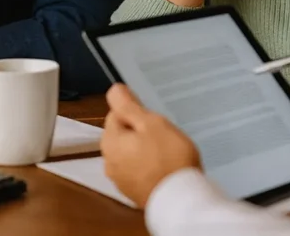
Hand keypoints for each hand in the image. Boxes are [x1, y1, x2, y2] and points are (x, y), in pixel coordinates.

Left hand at [100, 84, 200, 206]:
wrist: (180, 198)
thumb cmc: (168, 157)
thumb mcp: (150, 123)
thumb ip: (129, 106)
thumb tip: (114, 90)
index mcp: (110, 141)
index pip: (117, 114)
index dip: (137, 112)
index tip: (154, 119)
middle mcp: (109, 161)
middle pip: (123, 134)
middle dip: (141, 132)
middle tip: (163, 135)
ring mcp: (120, 180)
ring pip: (131, 153)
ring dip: (144, 149)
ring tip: (166, 152)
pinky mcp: (132, 192)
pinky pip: (138, 170)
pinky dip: (148, 166)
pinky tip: (164, 167)